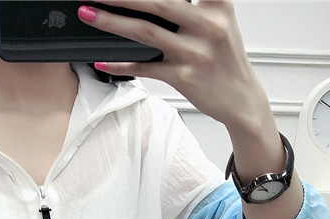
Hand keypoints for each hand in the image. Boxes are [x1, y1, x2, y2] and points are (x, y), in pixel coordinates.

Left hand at [78, 0, 270, 133]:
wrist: (241, 98)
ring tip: (89, 13)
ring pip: (145, 32)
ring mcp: (194, 52)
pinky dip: (121, 65)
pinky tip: (103, 62)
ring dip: (112, 22)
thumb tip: (152, 3)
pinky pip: (145, 68)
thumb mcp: (220, 19)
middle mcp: (207, 24)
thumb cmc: (225, 58)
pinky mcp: (183, 76)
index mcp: (217, 3)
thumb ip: (197, 3)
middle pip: (156, 2)